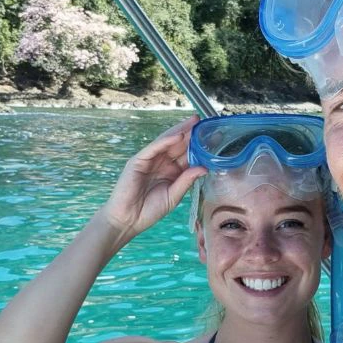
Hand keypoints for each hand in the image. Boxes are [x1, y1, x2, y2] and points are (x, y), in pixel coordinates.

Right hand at [100, 115, 205, 239]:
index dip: (198, 145)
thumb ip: (187, 180)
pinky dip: (166, 141)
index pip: (186, 154)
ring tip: (194, 122)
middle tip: (205, 122)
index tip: (213, 137)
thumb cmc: (149, 211)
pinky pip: (154, 148)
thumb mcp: (174, 196)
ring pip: (167, 142)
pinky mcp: (138, 160)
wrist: (128, 220)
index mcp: (171, 171)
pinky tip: (179, 135)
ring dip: (180, 131)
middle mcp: (161, 163)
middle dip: (191, 133)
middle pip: (178, 144)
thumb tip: (204, 168)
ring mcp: (149, 160)